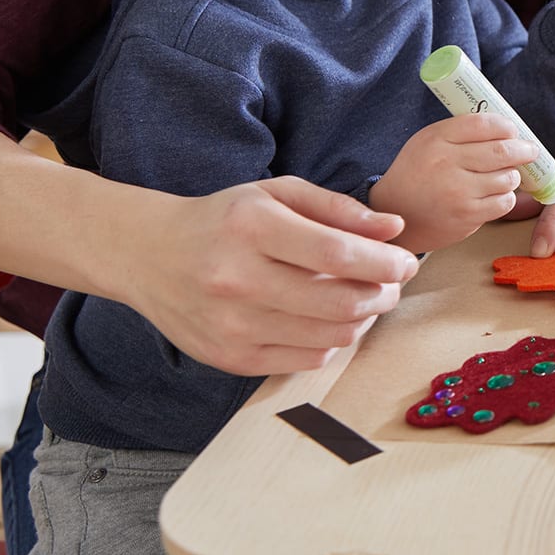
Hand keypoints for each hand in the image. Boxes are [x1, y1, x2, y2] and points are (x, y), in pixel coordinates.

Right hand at [130, 176, 420, 375]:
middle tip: (393, 284)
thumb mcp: (276, 194)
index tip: (406, 261)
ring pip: (330, 337)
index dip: (385, 262)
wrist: (148, 255)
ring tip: (365, 299)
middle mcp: (237, 279)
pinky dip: (332, 341)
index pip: (338, 253)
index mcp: (250, 228)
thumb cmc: (223, 220)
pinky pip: (307, 360)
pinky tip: (330, 320)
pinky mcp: (230, 358)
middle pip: (341, 302)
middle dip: (384, 294)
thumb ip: (339, 209)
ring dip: (363, 320)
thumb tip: (393, 229)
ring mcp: (231, 325)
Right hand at [367, 113, 535, 252]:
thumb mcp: (428, 142)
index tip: (513, 131)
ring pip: (507, 178)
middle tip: (530, 151)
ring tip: (504, 175)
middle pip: (502, 151)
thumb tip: (506, 129)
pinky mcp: (467, 216)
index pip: (483, 124)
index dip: (506, 126)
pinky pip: (504, 202)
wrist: (394, 213)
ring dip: (512, 176)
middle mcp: (447, 163)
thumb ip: (461, 133)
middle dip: (524, 150)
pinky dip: (505, 197)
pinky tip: (494, 194)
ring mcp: (458, 192)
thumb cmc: (417, 173)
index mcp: (436, 139)